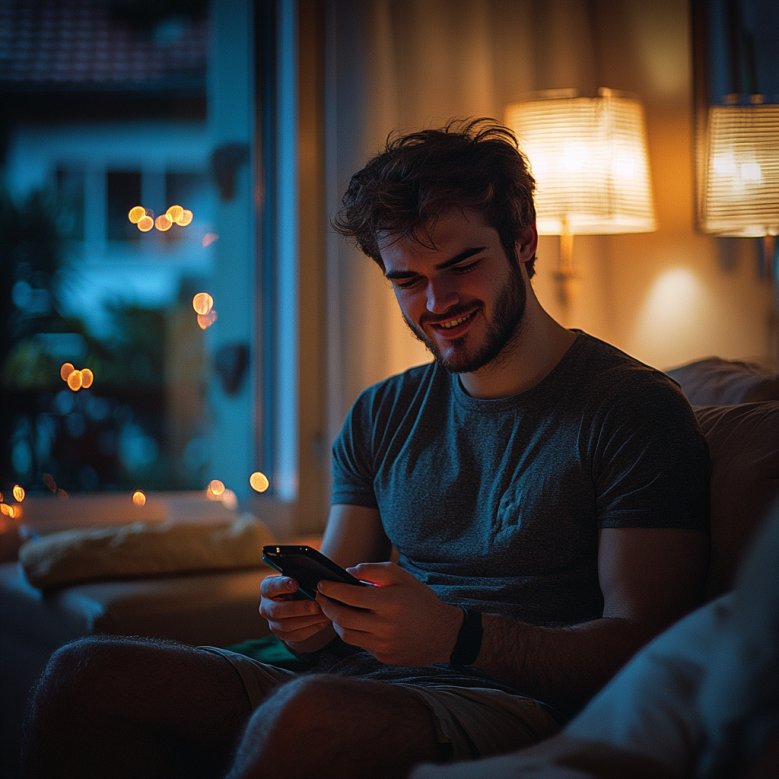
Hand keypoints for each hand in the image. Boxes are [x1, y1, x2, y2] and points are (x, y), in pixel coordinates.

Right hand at [259, 575, 332, 649]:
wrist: (296, 602)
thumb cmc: (297, 585)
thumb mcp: (296, 578)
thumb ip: (301, 579)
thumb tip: (313, 581)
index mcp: (267, 588)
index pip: (270, 586)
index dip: (282, 585)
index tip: (296, 584)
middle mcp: (266, 607)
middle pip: (277, 610)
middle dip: (297, 608)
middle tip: (314, 606)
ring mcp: (273, 623)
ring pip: (286, 626)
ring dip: (307, 620)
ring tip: (324, 614)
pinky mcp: (283, 635)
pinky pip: (296, 635)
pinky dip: (311, 628)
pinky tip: (323, 621)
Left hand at [316, 562, 462, 665]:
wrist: (443, 633)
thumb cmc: (420, 599)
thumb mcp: (401, 576)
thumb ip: (373, 570)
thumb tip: (348, 572)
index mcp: (389, 602)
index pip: (349, 595)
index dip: (331, 590)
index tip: (321, 584)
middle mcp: (384, 626)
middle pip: (342, 618)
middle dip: (326, 606)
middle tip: (321, 597)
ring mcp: (383, 645)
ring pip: (346, 635)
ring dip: (336, 622)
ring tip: (335, 611)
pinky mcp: (383, 657)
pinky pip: (360, 645)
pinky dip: (354, 633)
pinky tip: (357, 623)